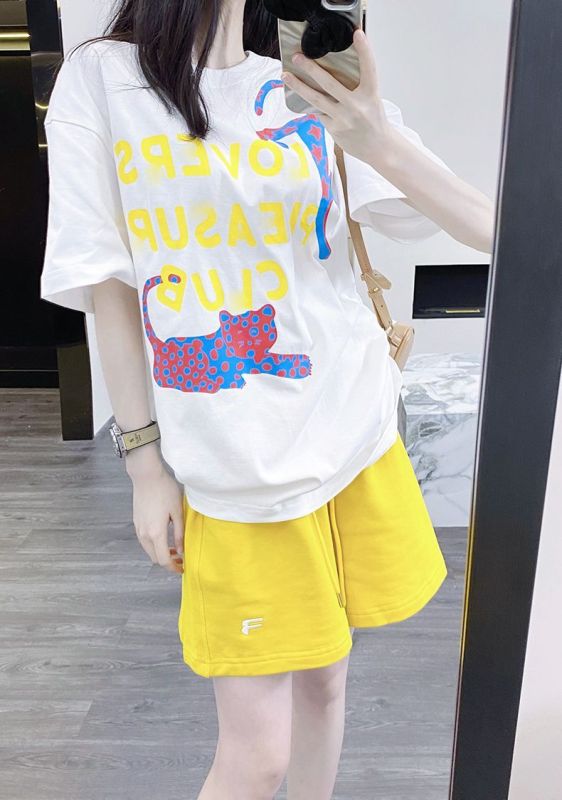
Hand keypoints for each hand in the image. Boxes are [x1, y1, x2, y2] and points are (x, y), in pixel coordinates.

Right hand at [128, 455, 184, 573]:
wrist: (146, 476)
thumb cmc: (165, 490)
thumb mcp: (178, 512)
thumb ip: (180, 534)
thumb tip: (181, 551)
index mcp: (156, 533)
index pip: (163, 560)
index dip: (173, 568)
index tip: (183, 568)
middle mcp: (144, 534)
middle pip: (155, 558)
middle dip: (168, 562)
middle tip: (181, 558)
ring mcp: (138, 528)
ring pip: (149, 550)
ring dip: (160, 553)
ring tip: (175, 548)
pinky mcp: (136, 522)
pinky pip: (145, 541)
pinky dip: (154, 545)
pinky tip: (164, 537)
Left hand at [281, 28, 392, 165]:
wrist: (378, 148)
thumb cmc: (374, 120)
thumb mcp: (372, 99)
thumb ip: (358, 86)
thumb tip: (334, 72)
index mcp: (370, 94)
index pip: (369, 68)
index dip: (364, 50)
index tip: (357, 34)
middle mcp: (357, 105)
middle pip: (329, 83)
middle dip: (311, 68)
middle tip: (297, 57)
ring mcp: (344, 118)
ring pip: (316, 99)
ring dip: (299, 86)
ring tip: (286, 76)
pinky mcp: (334, 129)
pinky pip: (317, 113)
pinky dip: (309, 104)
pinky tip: (299, 96)